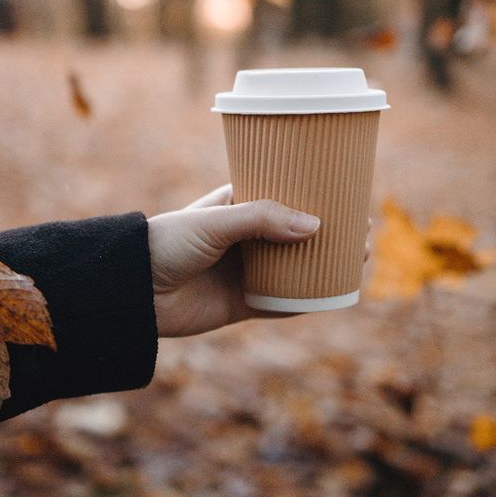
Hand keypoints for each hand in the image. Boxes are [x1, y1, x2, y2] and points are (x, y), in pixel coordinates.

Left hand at [147, 185, 371, 337]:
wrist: (132, 291)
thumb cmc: (165, 243)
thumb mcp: (215, 222)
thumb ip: (261, 220)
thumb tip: (314, 225)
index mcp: (236, 205)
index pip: (283, 194)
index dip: (315, 194)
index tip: (347, 192)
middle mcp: (245, 238)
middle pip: (297, 232)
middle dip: (330, 231)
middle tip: (364, 229)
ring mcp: (245, 271)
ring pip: (297, 267)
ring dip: (327, 264)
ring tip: (360, 258)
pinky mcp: (243, 304)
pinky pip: (284, 303)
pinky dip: (308, 299)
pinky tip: (334, 294)